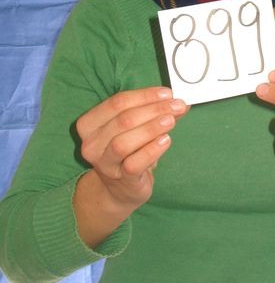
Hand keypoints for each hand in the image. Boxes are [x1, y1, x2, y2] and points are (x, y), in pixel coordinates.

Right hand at [76, 86, 188, 209]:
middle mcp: (92, 144)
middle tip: (176, 106)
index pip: (117, 102)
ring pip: (123, 143)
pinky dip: (151, 150)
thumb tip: (177, 101)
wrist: (122, 188)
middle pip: (122, 120)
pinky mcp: (122, 180)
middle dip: (153, 110)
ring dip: (150, 129)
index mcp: (90, 124)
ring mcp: (105, 164)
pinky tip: (165, 140)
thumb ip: (155, 112)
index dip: (144, 96)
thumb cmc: (129, 150)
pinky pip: (134, 164)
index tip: (167, 93)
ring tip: (171, 121)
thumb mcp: (136, 127)